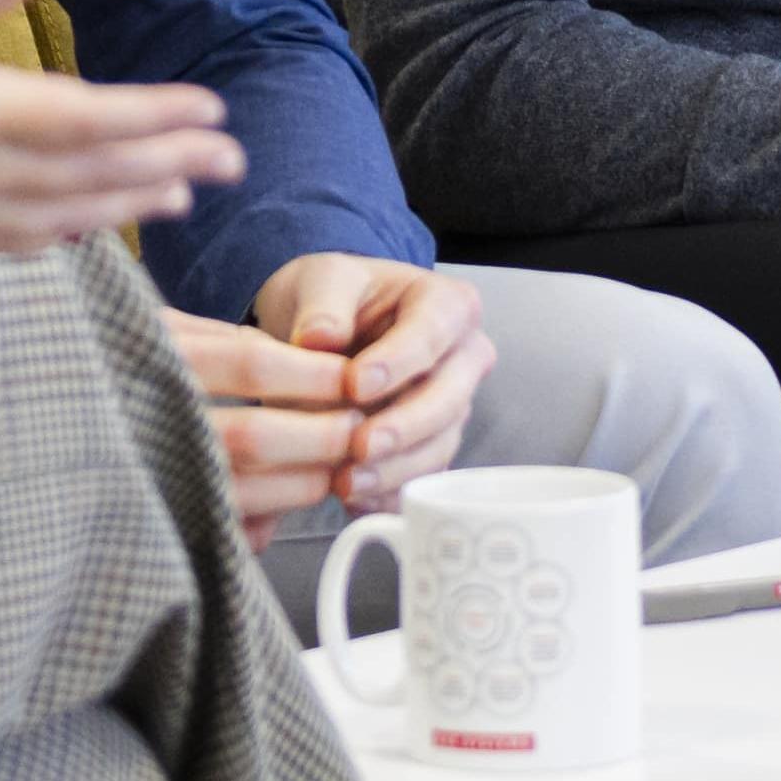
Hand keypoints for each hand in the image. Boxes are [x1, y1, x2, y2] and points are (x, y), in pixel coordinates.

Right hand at [0, 0, 243, 257]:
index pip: (91, 118)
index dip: (158, 117)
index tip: (211, 109)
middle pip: (97, 171)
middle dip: (171, 162)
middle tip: (233, 157)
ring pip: (71, 212)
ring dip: (134, 202)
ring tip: (185, 193)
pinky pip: (24, 240)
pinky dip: (72, 232)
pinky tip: (89, 228)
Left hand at [169, 254, 490, 540]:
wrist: (329, 329)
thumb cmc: (338, 297)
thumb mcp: (325, 280)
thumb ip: (323, 304)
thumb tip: (318, 337)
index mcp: (448, 305)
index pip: (431, 334)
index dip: (397, 363)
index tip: (355, 384)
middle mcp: (463, 358)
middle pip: (448, 398)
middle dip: (403, 427)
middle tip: (361, 445)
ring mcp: (452, 407)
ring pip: (438, 444)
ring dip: (395, 469)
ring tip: (347, 482)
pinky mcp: (432, 445)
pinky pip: (422, 476)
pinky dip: (389, 493)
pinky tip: (355, 500)